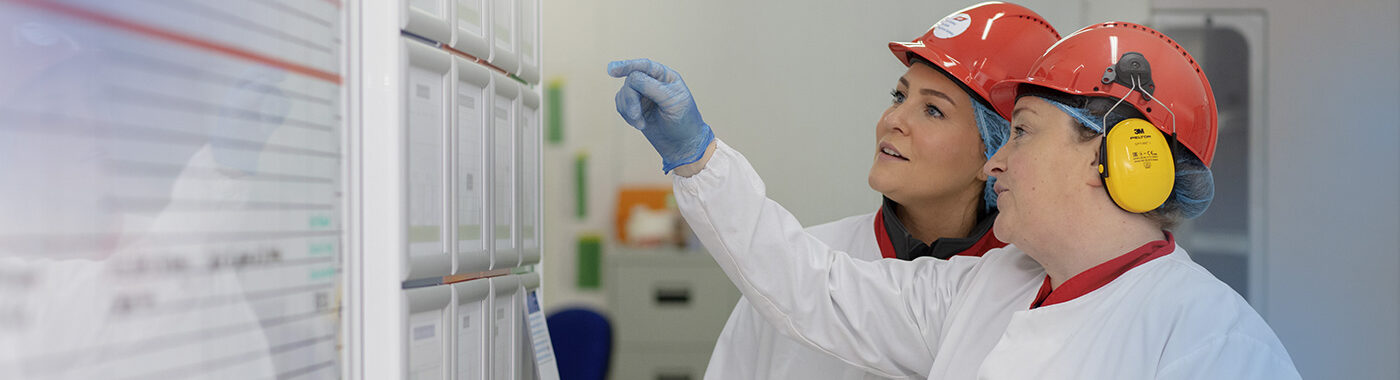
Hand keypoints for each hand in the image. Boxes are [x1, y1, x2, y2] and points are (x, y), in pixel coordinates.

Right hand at [607, 58, 713, 172]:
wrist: (682, 144)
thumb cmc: (684, 120)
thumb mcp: (672, 101)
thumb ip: (652, 87)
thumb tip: (632, 78)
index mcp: (665, 76)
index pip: (644, 66)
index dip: (627, 66)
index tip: (611, 70)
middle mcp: (652, 82)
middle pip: (630, 80)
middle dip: (630, 99)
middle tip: (635, 116)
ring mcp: (642, 95)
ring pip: (623, 93)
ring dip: (628, 109)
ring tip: (640, 124)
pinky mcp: (635, 107)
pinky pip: (621, 105)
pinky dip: (626, 115)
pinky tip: (639, 124)